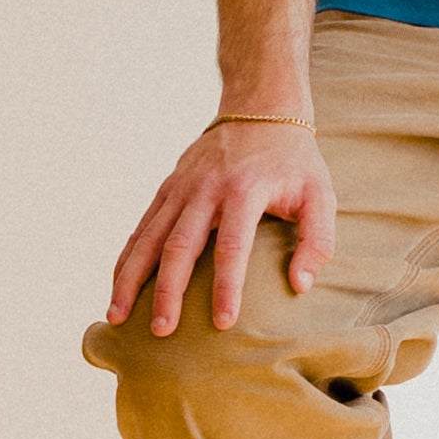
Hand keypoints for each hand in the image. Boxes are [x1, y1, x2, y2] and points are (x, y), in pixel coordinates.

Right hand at [106, 122, 334, 336]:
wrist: (261, 108)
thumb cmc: (295, 162)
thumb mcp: (321, 195)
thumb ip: (317, 241)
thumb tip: (300, 286)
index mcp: (245, 191)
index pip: (232, 248)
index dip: (227, 287)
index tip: (222, 323)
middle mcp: (206, 189)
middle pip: (180, 246)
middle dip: (168, 291)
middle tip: (161, 331)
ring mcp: (181, 188)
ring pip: (149, 237)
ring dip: (131, 278)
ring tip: (117, 316)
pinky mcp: (168, 187)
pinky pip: (141, 227)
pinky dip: (126, 257)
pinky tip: (117, 285)